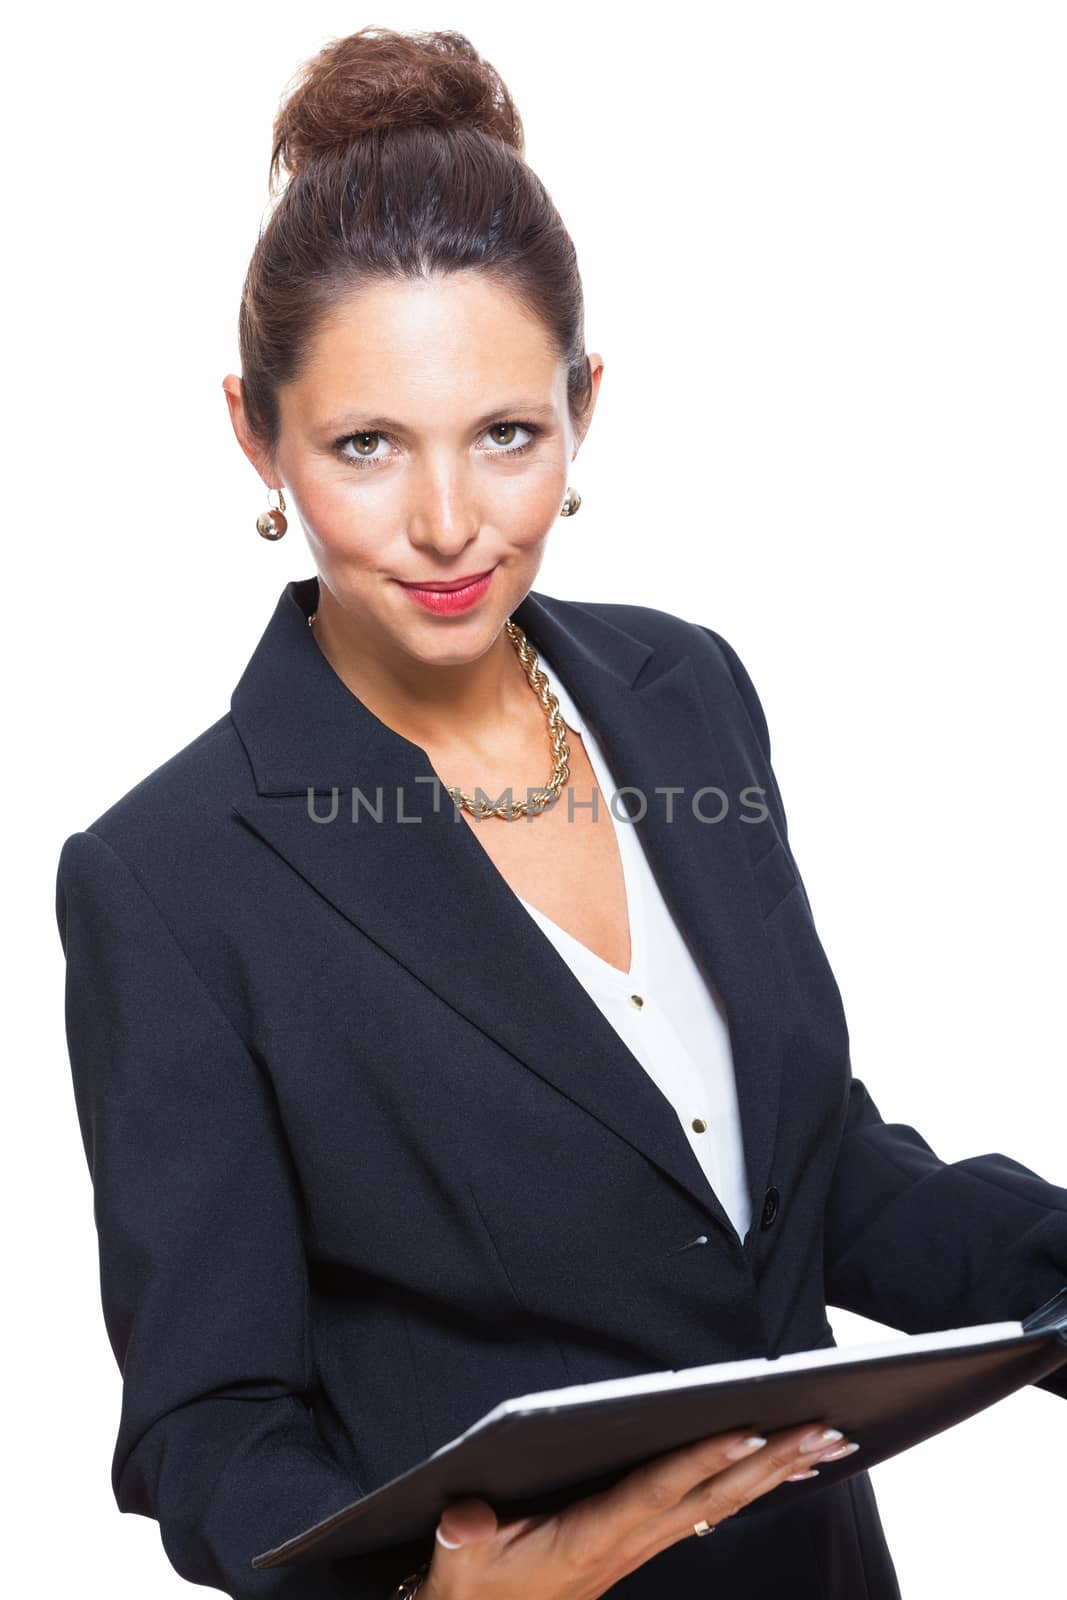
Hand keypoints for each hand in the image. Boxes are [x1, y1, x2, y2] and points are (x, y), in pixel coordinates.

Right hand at [419, 1418, 858, 1598]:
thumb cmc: (480, 1587)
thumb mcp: (461, 1567)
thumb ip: (465, 1540)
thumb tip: (465, 1516)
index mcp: (594, 1536)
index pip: (659, 1490)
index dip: (702, 1460)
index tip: (748, 1428)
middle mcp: (632, 1540)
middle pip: (714, 1494)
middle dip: (773, 1460)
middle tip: (825, 1429)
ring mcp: (645, 1544)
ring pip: (723, 1502)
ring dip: (778, 1471)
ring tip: (828, 1442)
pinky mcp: (646, 1542)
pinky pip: (712, 1509)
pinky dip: (754, 1485)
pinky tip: (784, 1469)